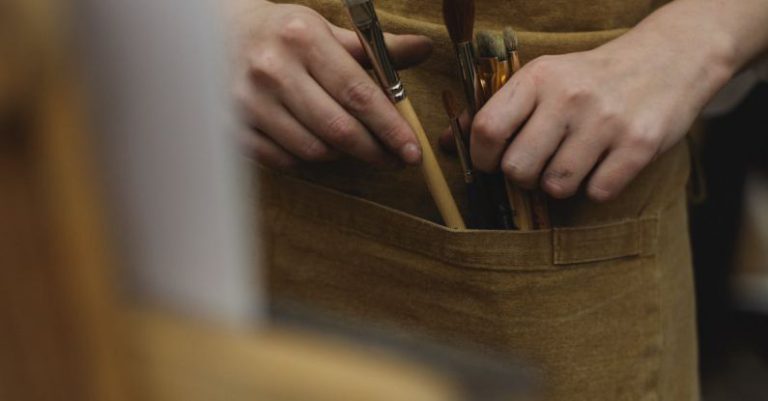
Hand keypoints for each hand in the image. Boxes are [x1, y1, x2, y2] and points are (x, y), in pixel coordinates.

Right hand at [231, 1, 432, 168]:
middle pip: (338, 129)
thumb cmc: (284, 35)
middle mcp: (273, 70)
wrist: (217, 35)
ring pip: (313, 150)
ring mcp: (249, 102)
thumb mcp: (327, 31)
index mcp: (302, 39)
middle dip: (374, 151)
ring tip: (352, 144)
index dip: (390, 127)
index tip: (411, 150)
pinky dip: (309, 160)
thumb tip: (424, 50)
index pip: (357, 93)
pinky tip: (319, 145)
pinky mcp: (234, 127)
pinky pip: (285, 160)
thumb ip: (377, 48)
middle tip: (394, 160)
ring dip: (342, 154)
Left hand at [444, 8, 735, 201]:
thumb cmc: (591, 78)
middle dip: (522, 177)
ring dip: (559, 185)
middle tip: (538, 164)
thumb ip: (496, 111)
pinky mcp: (640, 146)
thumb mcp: (543, 80)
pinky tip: (602, 166)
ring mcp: (606, 122)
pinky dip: (596, 188)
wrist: (668, 59)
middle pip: (517, 169)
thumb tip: (448, 143)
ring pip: (556, 187)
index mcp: (539, 78)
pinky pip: (598, 193)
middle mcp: (569, 97)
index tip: (492, 162)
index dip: (481, 158)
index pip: (487, 129)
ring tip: (572, 163)